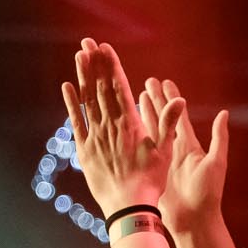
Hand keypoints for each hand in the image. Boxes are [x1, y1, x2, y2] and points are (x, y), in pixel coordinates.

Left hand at [59, 38, 182, 214]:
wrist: (129, 206)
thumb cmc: (151, 180)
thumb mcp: (166, 151)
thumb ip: (168, 123)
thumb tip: (179, 100)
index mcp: (131, 123)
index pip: (119, 87)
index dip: (111, 65)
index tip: (105, 48)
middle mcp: (110, 125)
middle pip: (101, 88)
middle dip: (95, 63)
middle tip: (88, 42)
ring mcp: (95, 135)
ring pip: (87, 100)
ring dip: (83, 76)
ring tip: (79, 55)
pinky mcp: (84, 149)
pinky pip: (76, 121)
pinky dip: (71, 103)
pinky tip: (67, 86)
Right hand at [139, 77, 231, 234]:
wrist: (194, 221)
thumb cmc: (207, 193)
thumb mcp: (215, 163)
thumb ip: (219, 138)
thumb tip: (224, 113)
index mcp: (189, 146)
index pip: (178, 117)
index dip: (171, 98)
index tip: (163, 81)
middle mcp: (174, 150)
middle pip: (162, 119)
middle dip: (153, 100)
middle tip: (144, 81)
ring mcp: (162, 160)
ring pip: (149, 132)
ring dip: (141, 114)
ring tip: (131, 96)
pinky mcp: (153, 171)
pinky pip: (141, 150)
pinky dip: (133, 136)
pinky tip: (124, 126)